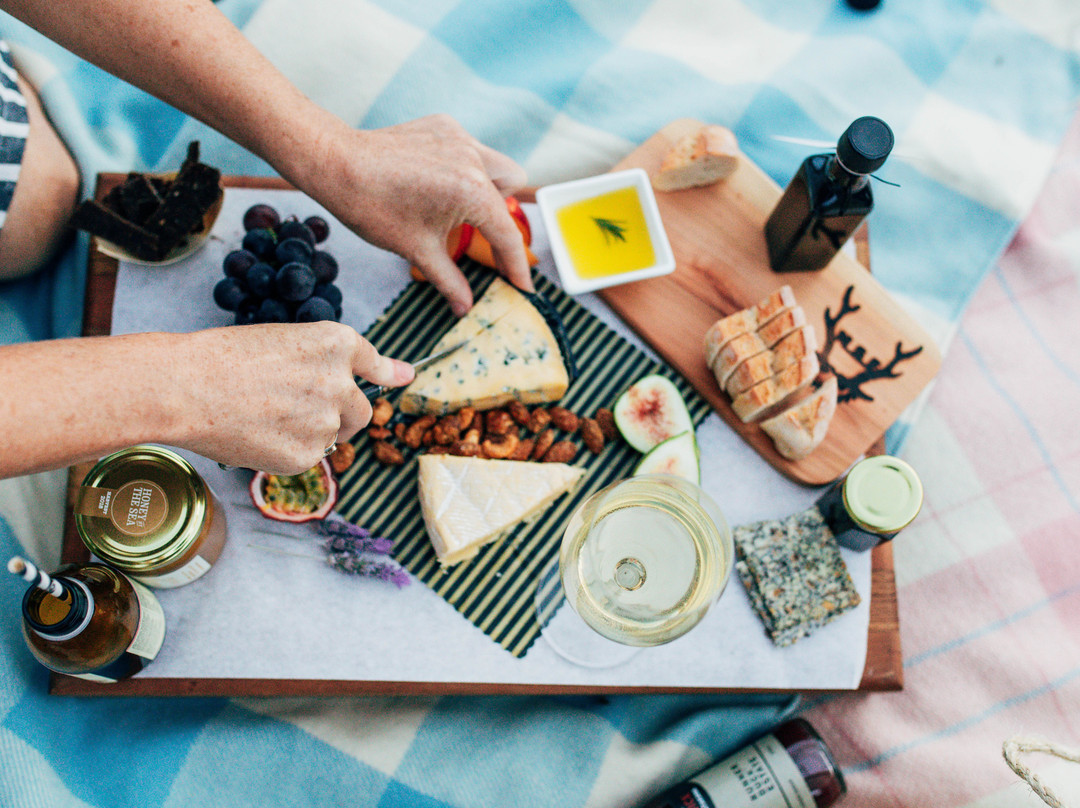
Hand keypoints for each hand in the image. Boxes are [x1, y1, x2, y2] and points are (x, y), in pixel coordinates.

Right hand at [175, 323, 413, 473]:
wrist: (185, 387)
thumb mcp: (285, 340)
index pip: (373, 362)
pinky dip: (288, 452)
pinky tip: (257, 435)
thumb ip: (336, 360)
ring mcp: (326, 421)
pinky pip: (309, 458)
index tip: (401, 377)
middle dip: (342, 414)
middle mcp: (340, 381)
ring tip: (265, 416)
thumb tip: (397, 378)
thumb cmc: (223, 358)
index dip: (385, 372)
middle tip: (300, 408)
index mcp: (335, 343)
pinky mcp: (306, 454)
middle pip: (362, 410)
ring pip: (334, 436)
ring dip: (312, 432)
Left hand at [299, 114, 531, 315]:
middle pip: (513, 188)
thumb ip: (450, 280)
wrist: (336, 164)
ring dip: (488, 188)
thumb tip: (466, 307)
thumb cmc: (373, 207)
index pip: (507, 234)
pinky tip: (437, 183)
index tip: (523, 286)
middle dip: (503, 215)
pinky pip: (469, 150)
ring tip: (459, 208)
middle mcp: (474, 159)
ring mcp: (459, 138)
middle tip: (482, 237)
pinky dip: (463, 169)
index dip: (517, 266)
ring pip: (495, 164)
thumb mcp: (417, 250)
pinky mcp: (444, 125)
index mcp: (472, 192)